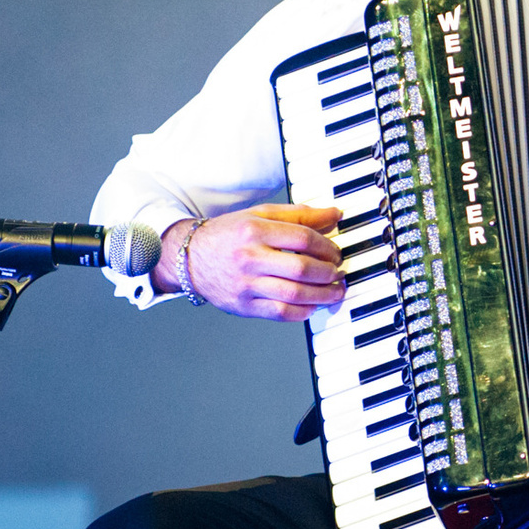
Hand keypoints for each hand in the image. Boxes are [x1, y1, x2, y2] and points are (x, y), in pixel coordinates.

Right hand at [166, 205, 345, 319]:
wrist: (190, 258)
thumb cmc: (229, 235)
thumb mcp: (260, 215)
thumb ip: (298, 214)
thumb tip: (334, 214)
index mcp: (254, 230)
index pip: (303, 238)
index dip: (327, 247)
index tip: (336, 252)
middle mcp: (249, 258)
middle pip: (301, 268)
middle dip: (329, 273)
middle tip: (338, 273)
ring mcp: (245, 284)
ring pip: (294, 294)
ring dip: (323, 295)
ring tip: (335, 291)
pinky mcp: (243, 306)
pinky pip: (280, 314)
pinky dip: (302, 312)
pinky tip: (313, 305)